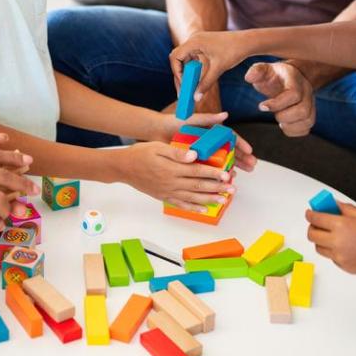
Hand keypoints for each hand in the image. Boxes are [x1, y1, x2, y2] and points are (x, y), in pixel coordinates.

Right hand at [114, 141, 234, 212]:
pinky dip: (193, 208)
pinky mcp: (164, 197)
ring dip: (210, 199)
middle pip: (198, 186)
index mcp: (171, 168)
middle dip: (217, 188)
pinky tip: (204, 209)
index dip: (213, 173)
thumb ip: (176, 152)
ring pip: (192, 197)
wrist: (123, 168)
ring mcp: (168, 191)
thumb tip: (194, 155)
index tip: (226, 174)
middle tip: (231, 189)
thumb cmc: (140, 154)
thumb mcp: (157, 147)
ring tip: (224, 200)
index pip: (197, 171)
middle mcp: (171, 182)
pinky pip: (181, 204)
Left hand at [151, 110, 257, 172]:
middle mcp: (210, 143)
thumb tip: (225, 115)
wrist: (158, 131)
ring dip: (234, 167)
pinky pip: (209, 169)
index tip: (249, 151)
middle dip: (242, 158)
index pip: (230, 138)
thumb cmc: (176, 122)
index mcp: (212, 132)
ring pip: (222, 161)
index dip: (241, 144)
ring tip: (243, 173)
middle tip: (252, 166)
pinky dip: (217, 174)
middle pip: (230, 151)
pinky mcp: (195, 162)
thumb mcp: (193, 119)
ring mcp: (204, 153)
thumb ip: (208, 118)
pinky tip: (225, 179)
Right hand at [169, 31, 246, 104]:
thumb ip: (205, 83)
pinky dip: (192, 68)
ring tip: (189, 88)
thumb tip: (195, 98)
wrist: (248, 41)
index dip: (177, 72)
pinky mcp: (203, 45)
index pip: (175, 57)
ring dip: (186, 73)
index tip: (184, 84)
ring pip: (185, 59)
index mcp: (195, 41)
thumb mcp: (218, 69)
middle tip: (182, 91)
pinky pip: (192, 57)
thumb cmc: (234, 51)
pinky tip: (196, 79)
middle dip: (179, 75)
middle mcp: (194, 40)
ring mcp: (198, 42)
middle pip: (178, 58)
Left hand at [245, 61, 314, 136]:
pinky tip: (283, 124)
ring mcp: (310, 104)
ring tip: (279, 119)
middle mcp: (307, 92)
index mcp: (295, 80)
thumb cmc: (273, 76)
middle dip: (284, 116)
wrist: (287, 79)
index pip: (294, 94)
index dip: (277, 104)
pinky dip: (293, 131)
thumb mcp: (264, 70)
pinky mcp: (309, 115)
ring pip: (308, 121)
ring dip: (289, 125)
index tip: (262, 106)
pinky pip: (306, 129)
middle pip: (303, 110)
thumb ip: (256, 71)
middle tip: (274, 113)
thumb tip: (249, 77)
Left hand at [305, 203, 355, 274]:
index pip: (316, 219)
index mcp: (341, 226)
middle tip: (319, 223)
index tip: (311, 212)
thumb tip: (332, 205)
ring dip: (321, 240)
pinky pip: (332, 257)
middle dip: (313, 227)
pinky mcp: (345, 267)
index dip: (311, 214)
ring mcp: (340, 257)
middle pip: (312, 235)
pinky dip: (333, 251)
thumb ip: (344, 210)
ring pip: (320, 248)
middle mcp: (338, 243)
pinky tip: (345, 245)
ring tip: (332, 234)